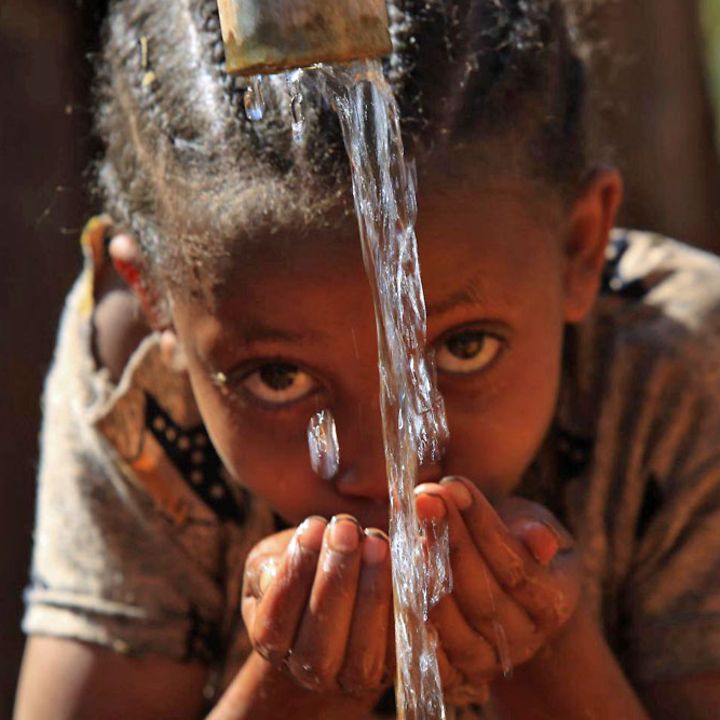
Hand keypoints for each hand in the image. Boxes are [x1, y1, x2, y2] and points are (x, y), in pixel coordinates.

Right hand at [242, 516, 393, 696]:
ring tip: (376, 541)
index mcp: (274, 645)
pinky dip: (411, 602)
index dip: (293, 575)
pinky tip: (412, 558)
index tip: (312, 527)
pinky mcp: (399, 665)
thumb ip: (268, 566)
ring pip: (363, 653)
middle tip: (347, 529)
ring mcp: (358, 676)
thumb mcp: (273, 561)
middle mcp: (313, 671)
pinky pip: (406, 642)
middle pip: (318, 647)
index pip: (275, 624)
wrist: (345, 588)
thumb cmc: (305, 569)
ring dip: (372, 593)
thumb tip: (277, 570)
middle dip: (335, 581)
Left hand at [414, 478, 580, 699]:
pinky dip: (410, 616)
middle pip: (482, 595)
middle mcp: (524, 639)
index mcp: (554, 603)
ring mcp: (488, 660)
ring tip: (407, 529)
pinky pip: (429, 652)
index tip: (454, 485)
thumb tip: (538, 541)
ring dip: (425, 574)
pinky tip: (394, 575)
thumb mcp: (534, 526)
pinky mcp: (454, 672)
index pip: (516, 566)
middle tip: (424, 498)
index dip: (483, 525)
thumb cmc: (517, 543)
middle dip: (450, 540)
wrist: (503, 589)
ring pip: (453, 624)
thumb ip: (536, 529)